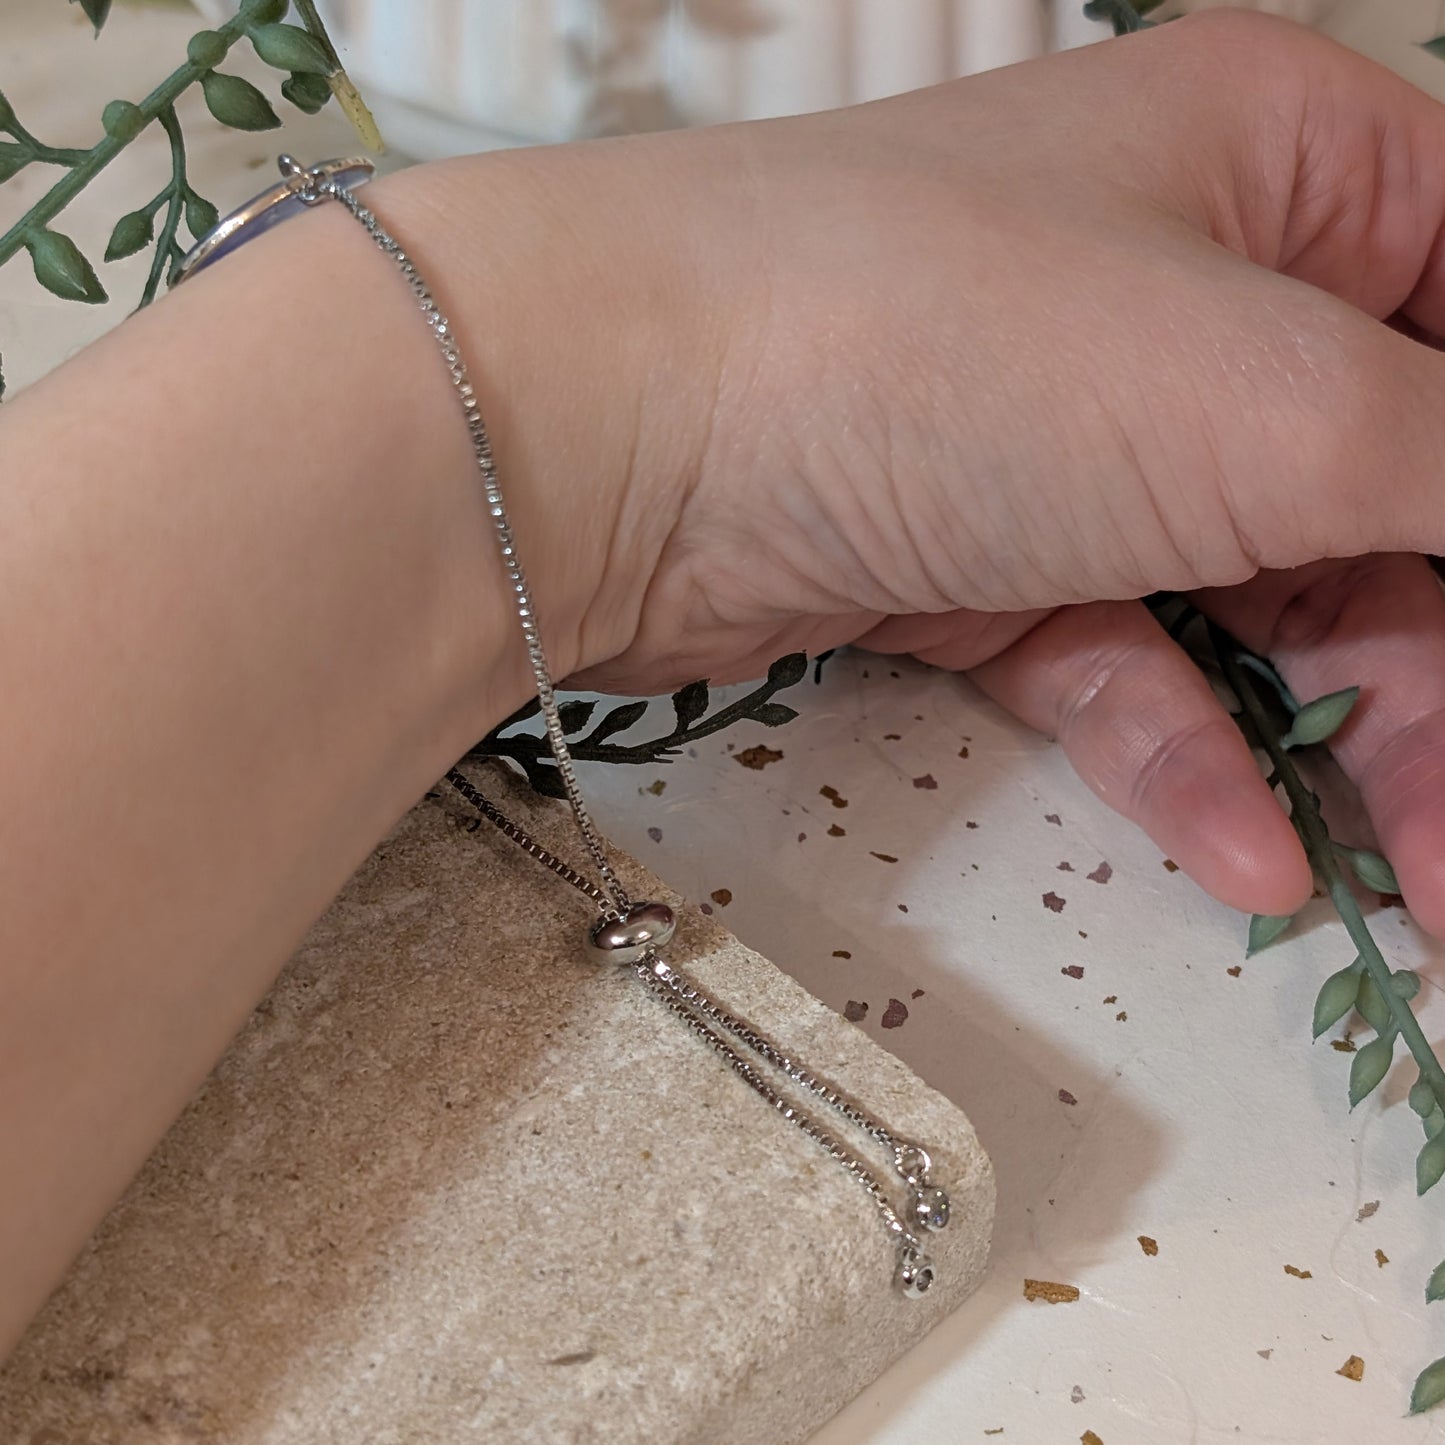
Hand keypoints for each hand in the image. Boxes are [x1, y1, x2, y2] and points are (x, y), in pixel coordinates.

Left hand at [415, 11, 1444, 931]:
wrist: (618, 437)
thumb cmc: (940, 340)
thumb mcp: (1274, 393)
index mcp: (1281, 172)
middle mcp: (1179, 294)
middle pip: (1384, 490)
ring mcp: (1067, 437)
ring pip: (1260, 597)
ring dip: (1344, 740)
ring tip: (1409, 882)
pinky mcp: (974, 556)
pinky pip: (1118, 662)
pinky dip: (1182, 755)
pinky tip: (1248, 860)